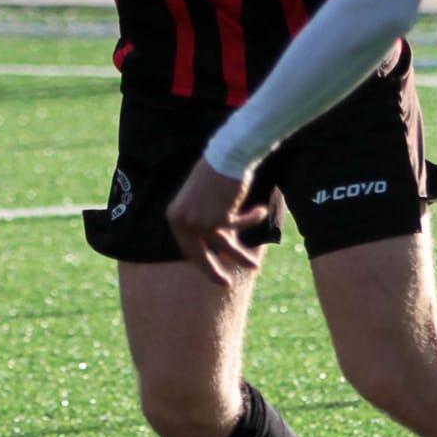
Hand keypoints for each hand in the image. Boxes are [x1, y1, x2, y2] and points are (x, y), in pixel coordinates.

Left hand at [166, 159, 272, 286]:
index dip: (203, 261)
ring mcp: (199, 221)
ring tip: (254, 266)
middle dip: (213, 271)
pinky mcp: (219, 219)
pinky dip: (251, 220)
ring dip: (240, 256)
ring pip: (223, 246)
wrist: (227, 153)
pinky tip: (261, 210)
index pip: (188, 247)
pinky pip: (239, 228)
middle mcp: (183, 221)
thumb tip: (221, 250)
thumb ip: (208, 224)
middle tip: (225, 284)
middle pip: (199, 255)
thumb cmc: (217, 172)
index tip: (215, 270)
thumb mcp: (205, 201)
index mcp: (175, 216)